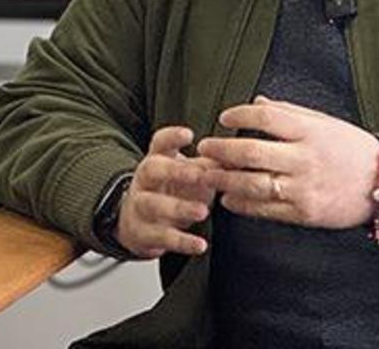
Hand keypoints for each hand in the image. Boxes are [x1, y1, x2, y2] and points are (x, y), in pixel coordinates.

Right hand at [116, 126, 217, 258]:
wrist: (136, 223)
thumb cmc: (170, 192)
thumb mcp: (187, 174)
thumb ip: (211, 166)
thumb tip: (241, 156)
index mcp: (157, 160)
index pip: (159, 142)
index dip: (172, 137)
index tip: (189, 134)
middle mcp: (145, 181)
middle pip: (151, 169)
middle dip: (176, 171)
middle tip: (200, 175)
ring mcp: (140, 206)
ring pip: (152, 204)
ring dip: (178, 208)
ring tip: (202, 212)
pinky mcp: (143, 233)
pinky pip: (160, 237)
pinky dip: (181, 242)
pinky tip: (200, 244)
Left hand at [196, 96, 378, 228]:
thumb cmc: (353, 150)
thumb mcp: (325, 122)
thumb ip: (290, 112)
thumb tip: (258, 102)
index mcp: (310, 131)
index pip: (266, 116)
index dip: (240, 114)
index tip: (224, 117)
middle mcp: (304, 158)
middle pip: (251, 151)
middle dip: (221, 150)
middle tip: (204, 147)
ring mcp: (303, 187)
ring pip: (253, 183)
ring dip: (224, 179)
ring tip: (208, 174)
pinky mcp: (304, 213)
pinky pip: (265, 209)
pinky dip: (242, 204)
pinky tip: (229, 198)